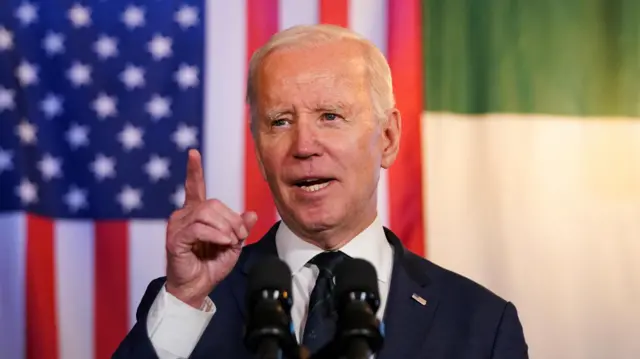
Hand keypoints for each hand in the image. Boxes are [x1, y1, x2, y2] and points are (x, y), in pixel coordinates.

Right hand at [165, 149, 257, 307]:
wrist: (197, 289)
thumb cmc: (211, 266)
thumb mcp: (233, 244)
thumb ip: (241, 228)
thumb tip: (252, 213)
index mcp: (195, 214)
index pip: (194, 187)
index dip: (194, 170)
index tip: (193, 153)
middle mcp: (183, 215)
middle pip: (213, 203)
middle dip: (232, 219)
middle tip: (239, 236)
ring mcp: (177, 226)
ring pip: (207, 213)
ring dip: (226, 227)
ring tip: (231, 242)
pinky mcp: (175, 238)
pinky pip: (199, 228)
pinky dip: (216, 235)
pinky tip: (225, 242)